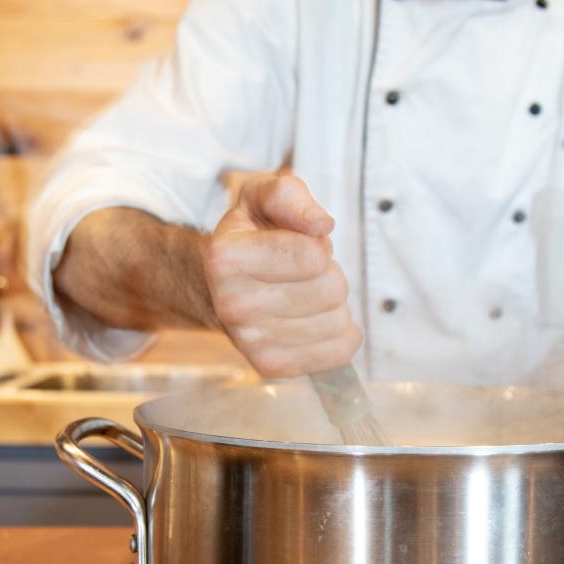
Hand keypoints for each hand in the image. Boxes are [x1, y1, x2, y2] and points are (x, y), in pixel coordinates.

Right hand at [202, 173, 361, 377]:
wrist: (221, 284)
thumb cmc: (253, 236)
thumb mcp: (263, 197)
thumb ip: (290, 197)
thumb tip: (320, 225)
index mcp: (226, 258)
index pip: (313, 256)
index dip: (319, 245)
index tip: (300, 244)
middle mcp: (232, 304)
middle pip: (331, 290)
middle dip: (330, 274)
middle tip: (306, 273)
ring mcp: (250, 341)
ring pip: (338, 322)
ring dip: (335, 305)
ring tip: (308, 295)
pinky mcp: (271, 366)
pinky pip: (338, 354)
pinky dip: (342, 335)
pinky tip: (321, 321)